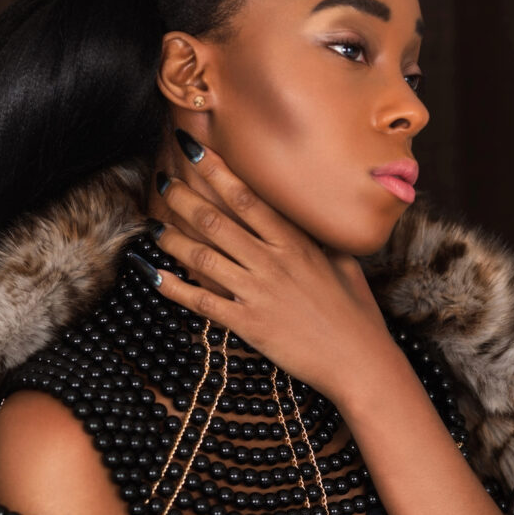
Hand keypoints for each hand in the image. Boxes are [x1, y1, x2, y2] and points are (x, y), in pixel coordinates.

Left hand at [147, 134, 396, 401]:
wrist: (360, 362)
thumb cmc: (358, 316)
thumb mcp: (345, 266)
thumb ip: (322, 242)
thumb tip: (311, 223)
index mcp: (297, 242)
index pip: (248, 198)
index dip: (216, 171)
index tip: (194, 152)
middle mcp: (273, 261)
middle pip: (216, 220)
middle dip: (183, 198)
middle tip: (163, 184)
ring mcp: (259, 292)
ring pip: (202, 256)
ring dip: (171, 239)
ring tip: (153, 228)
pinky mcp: (249, 324)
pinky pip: (202, 301)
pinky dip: (174, 288)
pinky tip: (153, 275)